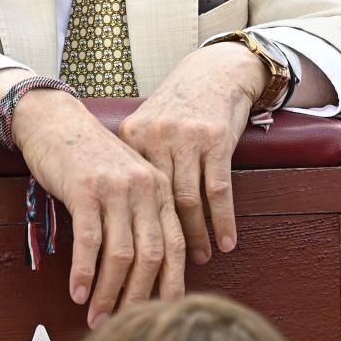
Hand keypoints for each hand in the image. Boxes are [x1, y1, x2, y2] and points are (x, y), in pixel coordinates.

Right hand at [13, 89, 186, 327]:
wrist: (55, 121)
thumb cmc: (90, 158)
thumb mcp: (126, 181)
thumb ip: (140, 215)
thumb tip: (148, 270)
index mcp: (160, 188)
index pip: (176, 245)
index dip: (170, 284)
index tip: (160, 313)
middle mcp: (145, 188)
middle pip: (153, 255)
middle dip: (139, 296)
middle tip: (124, 323)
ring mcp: (116, 188)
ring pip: (122, 254)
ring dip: (109, 292)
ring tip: (97, 317)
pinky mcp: (85, 189)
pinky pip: (90, 241)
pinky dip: (85, 272)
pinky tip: (78, 293)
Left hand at [119, 42, 262, 263]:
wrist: (214, 71)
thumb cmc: (178, 107)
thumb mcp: (147, 126)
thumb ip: (134, 162)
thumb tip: (114, 212)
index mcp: (131, 137)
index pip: (126, 195)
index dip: (126, 232)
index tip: (128, 260)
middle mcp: (155, 137)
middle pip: (155, 205)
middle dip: (159, 244)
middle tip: (163, 269)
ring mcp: (186, 138)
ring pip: (187, 201)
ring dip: (195, 236)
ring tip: (199, 260)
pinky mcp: (216, 139)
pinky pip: (218, 190)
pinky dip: (222, 221)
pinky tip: (226, 243)